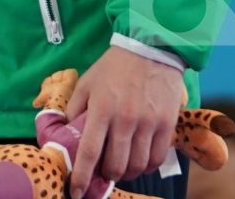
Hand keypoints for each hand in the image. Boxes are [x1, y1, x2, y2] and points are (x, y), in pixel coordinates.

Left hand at [67, 46, 185, 197]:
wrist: (150, 50)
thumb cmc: (114, 68)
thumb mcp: (87, 83)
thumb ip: (75, 109)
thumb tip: (66, 133)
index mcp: (101, 109)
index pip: (90, 151)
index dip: (82, 176)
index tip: (77, 191)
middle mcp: (125, 119)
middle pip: (116, 164)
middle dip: (107, 175)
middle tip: (103, 172)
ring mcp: (149, 123)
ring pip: (138, 165)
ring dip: (127, 173)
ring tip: (121, 167)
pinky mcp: (167, 124)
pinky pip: (158, 157)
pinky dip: (147, 166)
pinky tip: (140, 161)